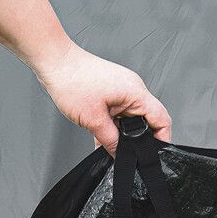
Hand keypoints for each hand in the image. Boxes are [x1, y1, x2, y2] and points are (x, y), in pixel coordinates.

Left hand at [32, 43, 170, 154]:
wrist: (54, 62)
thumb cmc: (72, 81)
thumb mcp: (93, 120)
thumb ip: (111, 140)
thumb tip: (119, 154)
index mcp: (136, 93)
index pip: (162, 119)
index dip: (162, 139)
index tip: (153, 155)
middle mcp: (132, 89)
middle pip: (147, 120)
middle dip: (139, 139)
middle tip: (129, 154)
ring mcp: (121, 90)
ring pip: (130, 118)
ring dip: (122, 133)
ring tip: (110, 145)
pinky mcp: (110, 92)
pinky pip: (118, 114)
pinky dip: (112, 126)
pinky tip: (101, 138)